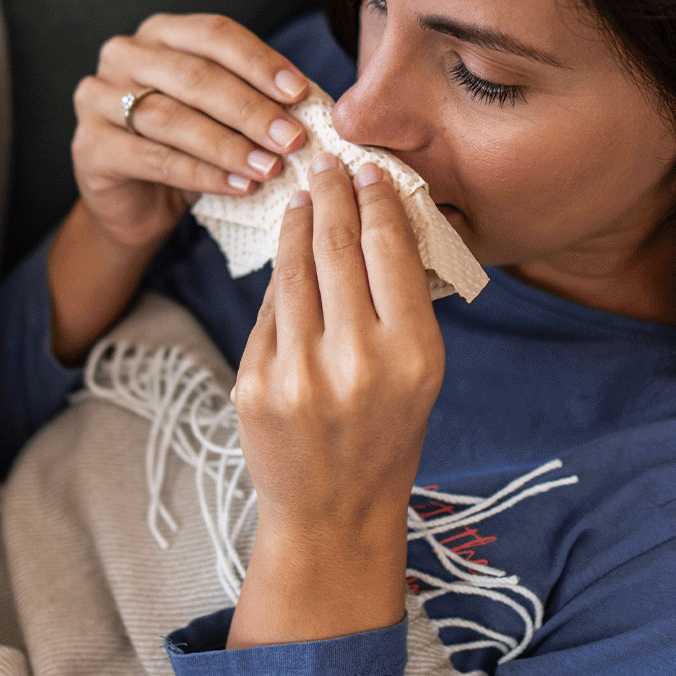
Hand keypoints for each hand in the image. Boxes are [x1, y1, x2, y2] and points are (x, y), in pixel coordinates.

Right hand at [71, 13, 309, 251]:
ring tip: (270, 167)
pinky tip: (240, 187)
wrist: (134, 204)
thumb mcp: (222, 114)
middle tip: (293, 138)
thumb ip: (254, 98)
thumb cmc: (187, 148)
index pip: (215, 34)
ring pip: (174, 119)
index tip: (300, 92)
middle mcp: (123, 55)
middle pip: (196, 77)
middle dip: (251, 110)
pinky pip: (155, 159)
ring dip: (230, 146)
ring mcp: (98, 98)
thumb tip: (310, 102)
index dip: (260, 62)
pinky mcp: (89, 146)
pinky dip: (203, 175)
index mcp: (160, 33)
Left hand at [227, 155, 445, 647]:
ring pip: (294, 270)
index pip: (390, 251)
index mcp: (412, 354)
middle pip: (338, 248)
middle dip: (331, 195)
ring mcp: (299, 374)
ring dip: (297, 223)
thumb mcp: (420, 372)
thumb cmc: (386, 435)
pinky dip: (279, 276)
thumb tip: (377, 220)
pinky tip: (284, 251)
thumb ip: (402, 304)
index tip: (370, 170)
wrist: (334, 513)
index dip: (377, 201)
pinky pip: (268, 311)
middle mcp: (357, 360)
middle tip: (327, 162)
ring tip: (302, 195)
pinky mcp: (255, 385)